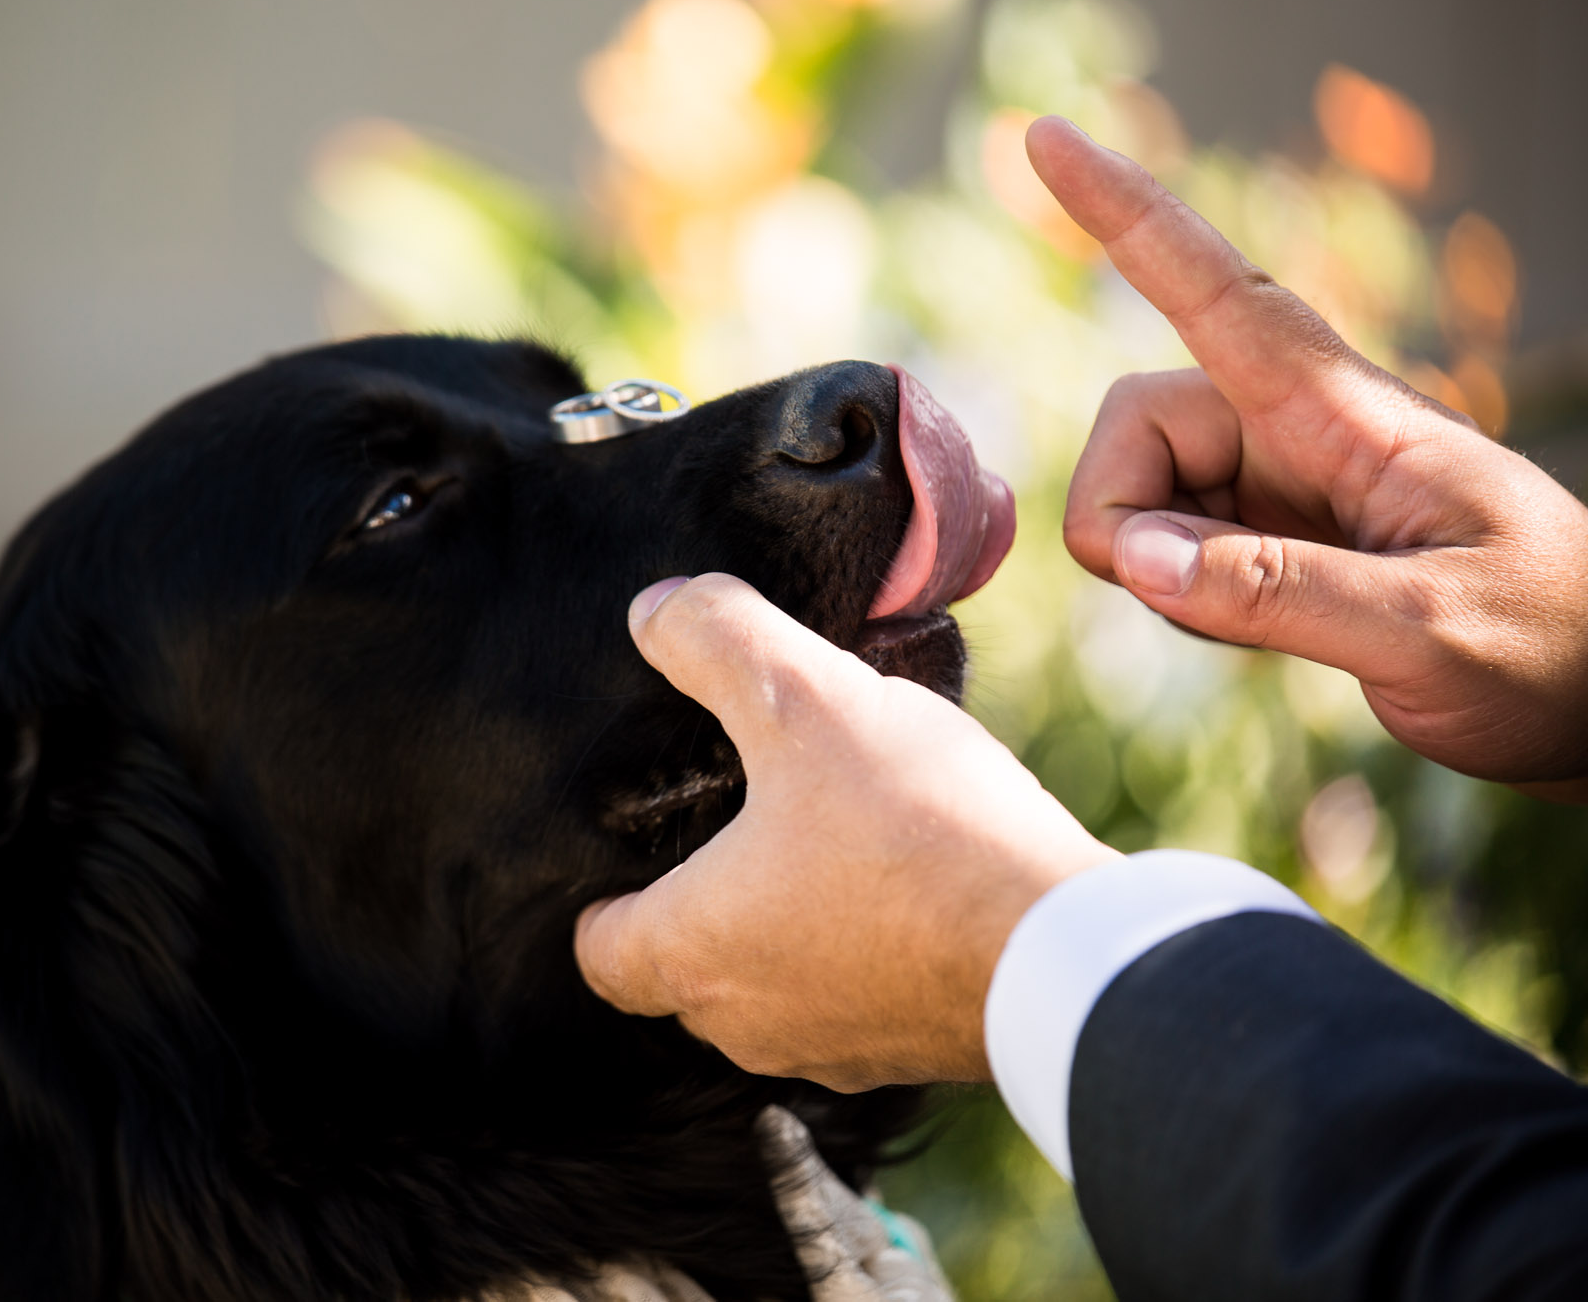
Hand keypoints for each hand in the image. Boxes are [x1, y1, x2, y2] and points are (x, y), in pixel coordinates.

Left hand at [573, 574, 1116, 1088]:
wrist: (1066, 946)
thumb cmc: (918, 830)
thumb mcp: (805, 699)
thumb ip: (716, 643)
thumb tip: (653, 611)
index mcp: (692, 953)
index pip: (599, 952)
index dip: (601, 899)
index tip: (629, 851)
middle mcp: (746, 1024)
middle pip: (683, 971)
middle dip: (698, 903)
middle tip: (734, 823)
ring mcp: (832, 1051)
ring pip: (772, 988)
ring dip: (785, 925)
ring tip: (826, 840)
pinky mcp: (911, 1053)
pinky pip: (855, 1002)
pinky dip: (859, 953)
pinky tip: (905, 883)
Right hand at [1028, 118, 1587, 800]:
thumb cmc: (1551, 646)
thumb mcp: (1431, 629)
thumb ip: (1280, 595)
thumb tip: (1138, 558)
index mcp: (1348, 417)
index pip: (1216, 293)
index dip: (1125, 216)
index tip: (1048, 138)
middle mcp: (1297, 433)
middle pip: (1135, 421)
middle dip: (1121, 512)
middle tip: (1183, 598)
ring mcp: (1276, 488)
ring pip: (1137, 492)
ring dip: (1156, 568)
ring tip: (1258, 630)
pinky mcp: (1266, 542)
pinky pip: (1165, 549)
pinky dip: (1177, 595)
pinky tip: (1256, 633)